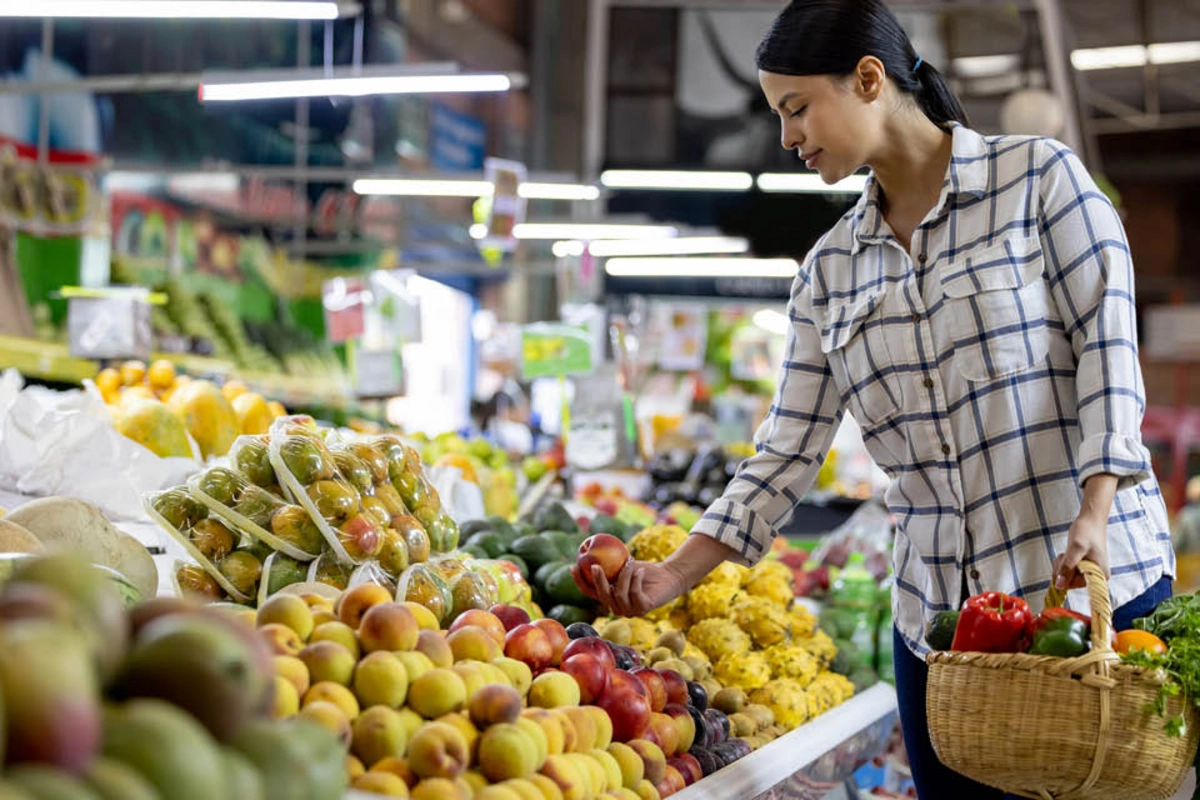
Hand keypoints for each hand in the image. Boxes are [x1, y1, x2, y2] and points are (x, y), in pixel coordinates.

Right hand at [571, 559, 685, 617]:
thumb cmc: (643, 569)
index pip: (589, 592)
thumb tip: (587, 549)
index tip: (573, 566)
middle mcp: (617, 607)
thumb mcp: (622, 564)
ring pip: (619, 593)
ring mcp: (630, 610)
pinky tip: (641, 570)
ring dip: (624, 574)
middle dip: (598, 580)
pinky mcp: (643, 608)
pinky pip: (634, 592)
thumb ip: (607, 562)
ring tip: (630, 562)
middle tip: (596, 565)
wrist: (667, 577)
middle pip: (602, 595)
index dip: (579, 581)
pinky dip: (636, 578)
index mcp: (609, 597)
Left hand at [1053, 512, 1109, 589]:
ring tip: (1067, 552)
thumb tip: (1058, 586)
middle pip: (1070, 581)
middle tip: (1065, 554)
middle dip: (1062, 568)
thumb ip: (1067, 568)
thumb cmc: (1086, 531)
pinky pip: (1069, 570)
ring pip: (1067, 576)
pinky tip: (1069, 553)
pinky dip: (1065, 563)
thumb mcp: (1075, 548)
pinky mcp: (1085, 567)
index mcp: (1099, 575)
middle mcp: (1097, 577)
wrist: (1091, 520)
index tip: (1064, 559)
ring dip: (1062, 565)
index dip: (1064, 574)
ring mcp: (1091, 572)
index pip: (1074, 584)